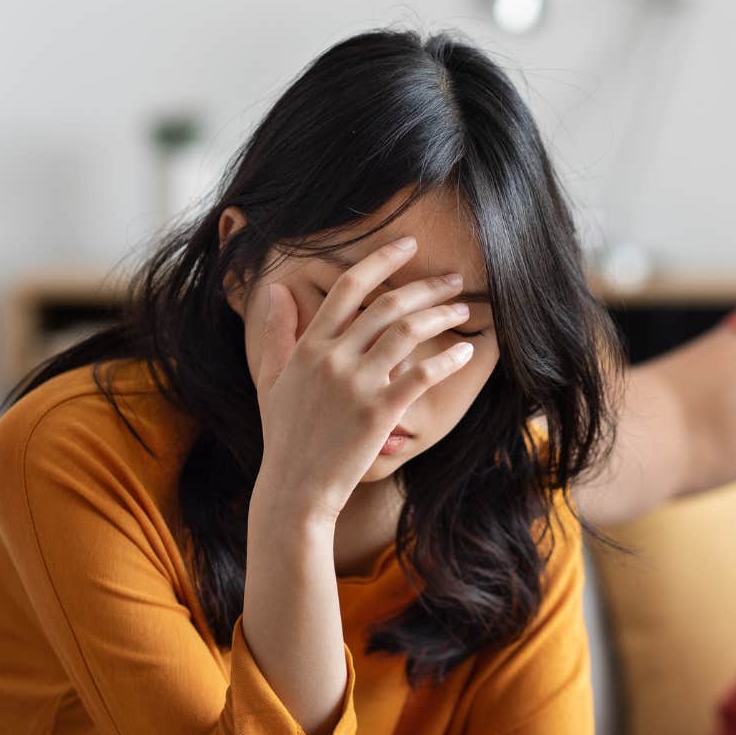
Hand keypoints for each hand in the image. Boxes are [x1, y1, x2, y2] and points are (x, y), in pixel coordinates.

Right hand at [243, 237, 473, 520]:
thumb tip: (275, 290)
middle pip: (387, 304)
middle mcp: (333, 358)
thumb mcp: (270, 380)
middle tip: (454, 279)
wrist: (296, 489)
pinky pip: (422, 375)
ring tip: (463, 311)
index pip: (348, 287)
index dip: (381, 259)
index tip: (409, 245)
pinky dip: (447, 359)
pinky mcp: (379, 413)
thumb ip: (273, 334)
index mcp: (309, 346)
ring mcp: (356, 385)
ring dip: (441, 315)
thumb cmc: (285, 437)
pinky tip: (465, 351)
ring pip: (408, 331)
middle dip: (426, 286)